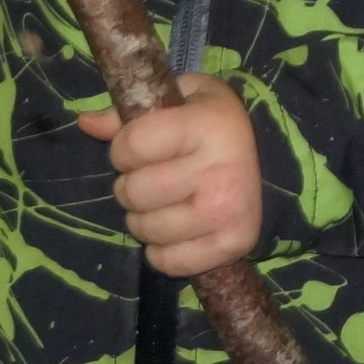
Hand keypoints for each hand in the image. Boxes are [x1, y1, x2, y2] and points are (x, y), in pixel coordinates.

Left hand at [80, 73, 264, 278]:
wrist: (278, 165)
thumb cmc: (218, 128)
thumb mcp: (183, 101)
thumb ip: (132, 111)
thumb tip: (85, 122)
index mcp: (210, 125)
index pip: (129, 145)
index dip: (125, 148)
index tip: (144, 147)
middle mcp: (220, 169)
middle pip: (132, 191)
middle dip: (133, 186)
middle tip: (158, 179)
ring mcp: (226, 211)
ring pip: (143, 229)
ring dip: (145, 219)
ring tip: (169, 203)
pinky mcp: (232, 245)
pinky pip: (165, 261)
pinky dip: (162, 251)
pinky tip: (180, 230)